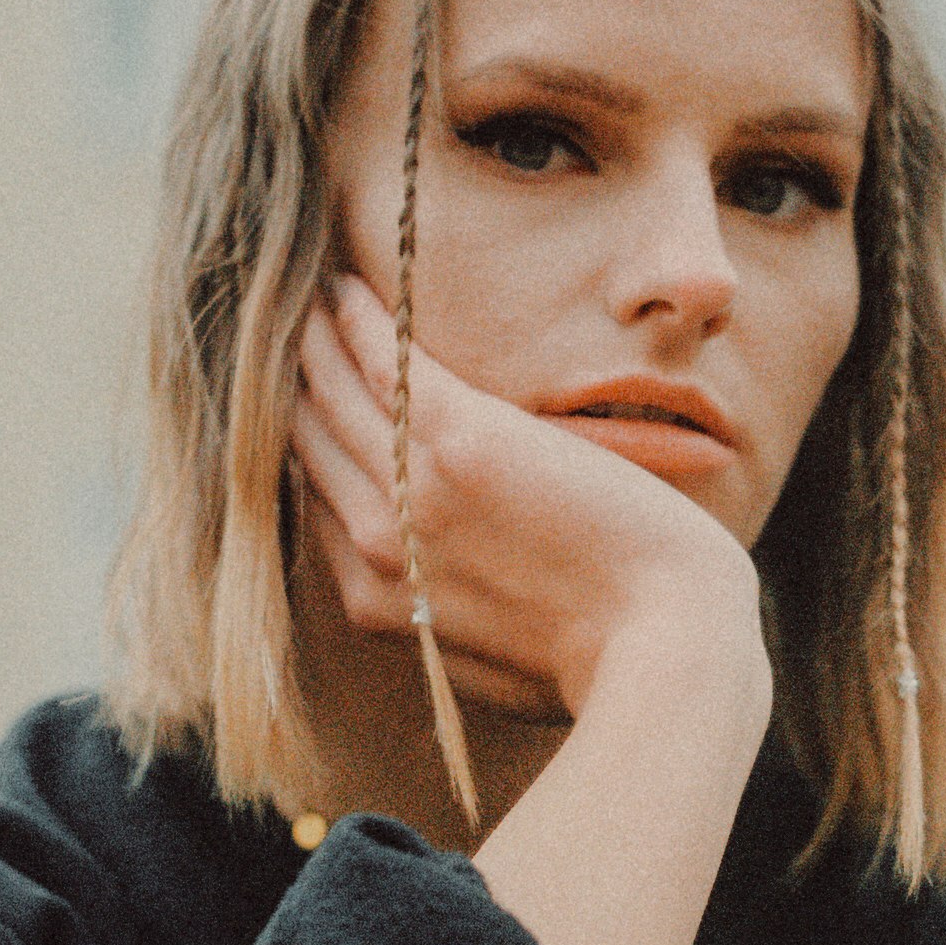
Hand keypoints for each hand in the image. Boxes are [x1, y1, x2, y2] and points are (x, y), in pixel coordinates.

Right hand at [291, 275, 761, 722]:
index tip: (299, 397)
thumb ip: (440, 612)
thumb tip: (430, 588)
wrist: (662, 645)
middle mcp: (376, 543)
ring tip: (303, 295)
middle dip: (292, 381)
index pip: (318, 502)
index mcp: (380, 599)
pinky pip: (385, 365)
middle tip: (282, 327)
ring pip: (332, 394)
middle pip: (309, 443)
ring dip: (312, 337)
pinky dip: (359, 323)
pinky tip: (346, 286)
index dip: (305, 443)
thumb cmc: (601, 658)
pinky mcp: (461, 439)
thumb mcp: (492, 657)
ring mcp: (411, 489)